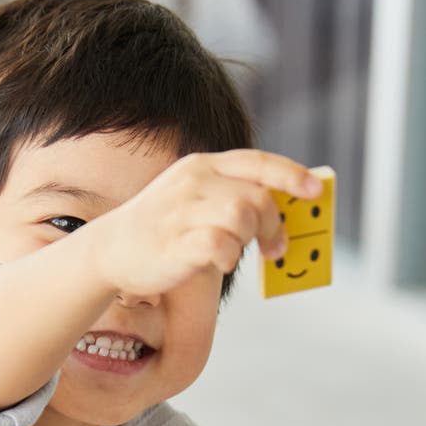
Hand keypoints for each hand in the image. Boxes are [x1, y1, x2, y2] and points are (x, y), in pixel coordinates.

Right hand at [98, 149, 323, 297]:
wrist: (111, 250)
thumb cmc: (162, 228)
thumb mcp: (194, 198)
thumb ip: (231, 196)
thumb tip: (280, 209)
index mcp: (202, 166)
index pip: (256, 162)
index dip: (291, 175)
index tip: (315, 191)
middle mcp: (193, 183)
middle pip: (257, 196)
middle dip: (275, 225)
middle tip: (276, 248)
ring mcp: (182, 212)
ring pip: (242, 216)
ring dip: (250, 240)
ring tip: (237, 253)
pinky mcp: (174, 244)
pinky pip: (219, 245)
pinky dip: (228, 258)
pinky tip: (219, 263)